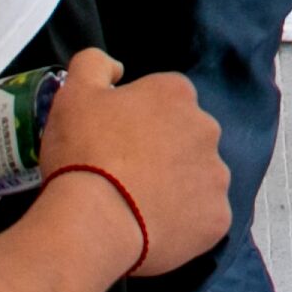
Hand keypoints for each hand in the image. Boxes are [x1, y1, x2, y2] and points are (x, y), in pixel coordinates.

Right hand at [39, 48, 230, 276]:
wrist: (94, 222)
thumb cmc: (84, 151)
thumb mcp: (73, 93)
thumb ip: (94, 64)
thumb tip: (116, 67)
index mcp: (176, 94)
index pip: (163, 98)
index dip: (137, 118)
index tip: (114, 140)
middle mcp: (207, 129)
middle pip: (185, 136)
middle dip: (163, 150)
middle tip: (125, 174)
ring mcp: (217, 176)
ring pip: (197, 176)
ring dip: (177, 186)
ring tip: (138, 206)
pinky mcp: (218, 217)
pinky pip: (203, 216)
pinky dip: (184, 222)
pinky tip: (154, 228)